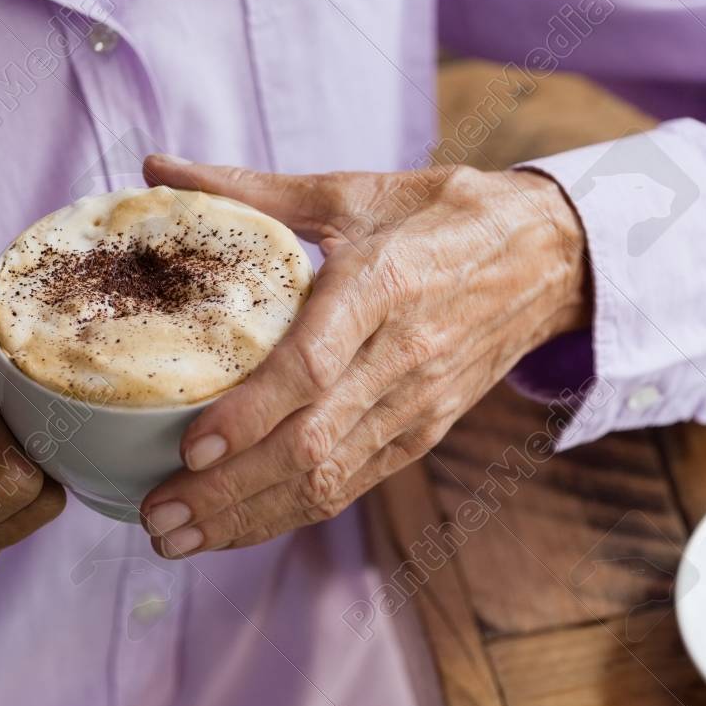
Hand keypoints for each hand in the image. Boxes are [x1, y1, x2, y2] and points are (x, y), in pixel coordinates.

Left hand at [139, 155, 588, 555]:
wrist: (548, 257)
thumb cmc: (444, 216)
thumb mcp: (355, 191)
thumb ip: (253, 189)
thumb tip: (156, 167)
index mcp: (384, 285)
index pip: (313, 367)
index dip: (250, 414)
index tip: (190, 446)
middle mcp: (404, 356)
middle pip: (312, 444)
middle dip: (229, 491)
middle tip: (157, 517)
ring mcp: (419, 404)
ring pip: (330, 478)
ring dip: (252, 517)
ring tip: (179, 537)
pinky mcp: (426, 431)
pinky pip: (354, 484)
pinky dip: (293, 512)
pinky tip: (239, 525)